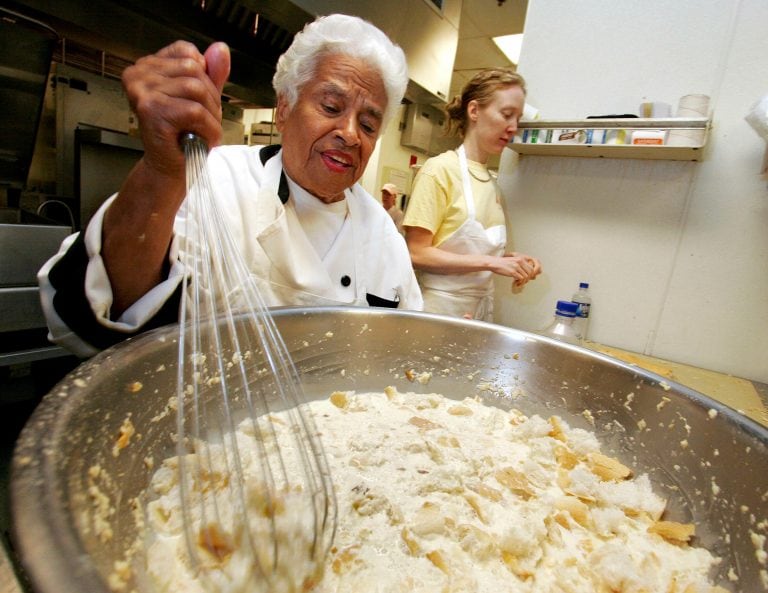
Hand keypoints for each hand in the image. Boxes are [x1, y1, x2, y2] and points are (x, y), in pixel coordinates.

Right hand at [122, 41, 230, 180]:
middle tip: (203, 121)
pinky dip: (208, 128)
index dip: (205, 77)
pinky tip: (201, 139)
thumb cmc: (184, 134)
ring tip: (202, 130)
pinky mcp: (150, 110)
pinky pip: (195, 111)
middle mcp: (139, 74)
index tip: (198, 100)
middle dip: (210, 99)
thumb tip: (220, 48)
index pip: (187, 52)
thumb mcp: (202, 97)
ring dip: (211, 115)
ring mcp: (142, 91)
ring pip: (196, 89)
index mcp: (148, 65)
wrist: (171, 167)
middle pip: (194, 69)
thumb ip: (212, 72)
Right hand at [494, 252, 541, 284]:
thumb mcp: (514, 262)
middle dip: (528, 279)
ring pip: (526, 277)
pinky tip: (515, 283)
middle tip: (523, 281)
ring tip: (519, 282)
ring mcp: (516, 266)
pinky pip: (521, 279)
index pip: (532, 268)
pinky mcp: (512, 272)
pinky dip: (519, 282)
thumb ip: (522, 266)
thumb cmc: (503, 263)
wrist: (493, 263)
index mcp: (521, 259)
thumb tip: (531, 275)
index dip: (531, 275)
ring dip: (523, 281)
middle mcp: (520, 261)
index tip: (528, 278)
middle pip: (530, 273)